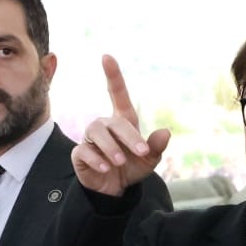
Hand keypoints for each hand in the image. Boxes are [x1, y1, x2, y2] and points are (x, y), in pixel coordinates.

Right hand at [72, 55, 170, 196]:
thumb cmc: (132, 167)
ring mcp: (90, 138)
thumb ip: (156, 147)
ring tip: (119, 162)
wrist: (114, 189)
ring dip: (111, 147)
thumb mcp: (149, 160)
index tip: (107, 57)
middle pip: (114, 122)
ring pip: (96, 132)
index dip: (113, 75)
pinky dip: (96, 159)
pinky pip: (84, 151)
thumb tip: (165, 132)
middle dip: (129, 137)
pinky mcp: (80, 153)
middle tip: (142, 152)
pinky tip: (105, 168)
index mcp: (123, 121)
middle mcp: (105, 125)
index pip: (117, 94)